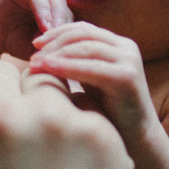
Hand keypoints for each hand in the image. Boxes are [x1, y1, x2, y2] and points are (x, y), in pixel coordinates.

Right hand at [0, 0, 73, 62]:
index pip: (70, 18)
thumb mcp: (38, 47)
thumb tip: (74, 51)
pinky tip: (44, 26)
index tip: (70, 51)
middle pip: (65, 7)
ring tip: (54, 35)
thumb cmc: (12, 43)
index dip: (71, 34)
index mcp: (55, 9)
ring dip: (55, 18)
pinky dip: (42, 9)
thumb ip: (54, 45)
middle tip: (63, 42)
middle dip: (64, 25)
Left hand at [30, 21, 157, 140]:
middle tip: (33, 55)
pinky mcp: (127, 77)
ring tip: (36, 63)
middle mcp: (126, 48)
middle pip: (83, 35)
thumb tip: (43, 52)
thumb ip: (76, 62)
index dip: (57, 33)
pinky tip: (49, 69)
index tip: (35, 44)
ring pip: (86, 47)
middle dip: (55, 43)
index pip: (83, 29)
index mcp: (118, 45)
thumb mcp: (91, 79)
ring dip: (57, 54)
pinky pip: (91, 67)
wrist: (136, 139)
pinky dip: (68, 66)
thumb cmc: (109, 112)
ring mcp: (128, 61)